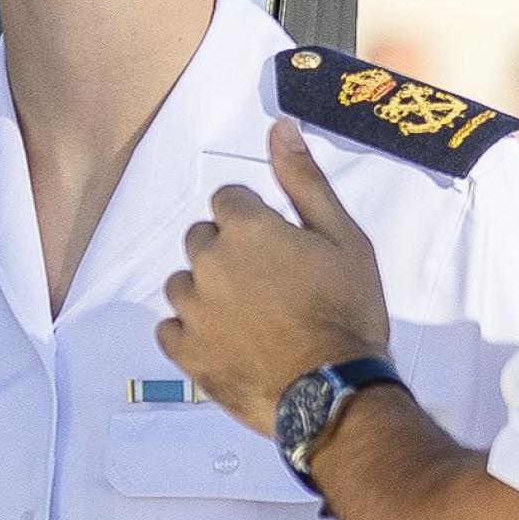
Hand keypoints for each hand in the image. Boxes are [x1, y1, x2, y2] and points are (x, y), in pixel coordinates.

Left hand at [157, 119, 390, 436]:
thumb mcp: (344, 237)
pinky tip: (226, 342)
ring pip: (182, 283)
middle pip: (202, 238)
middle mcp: (208, 261)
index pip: (228, 199)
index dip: (255, 220)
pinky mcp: (185, 352)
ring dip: (206, 291)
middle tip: (270, 285)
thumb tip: (279, 126)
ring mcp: (192, 309)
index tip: (281, 248)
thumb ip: (304, 179)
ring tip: (249, 317)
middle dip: (228, 252)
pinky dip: (190, 333)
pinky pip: (169, 328)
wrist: (337, 394)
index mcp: (246, 227)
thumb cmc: (348, 312)